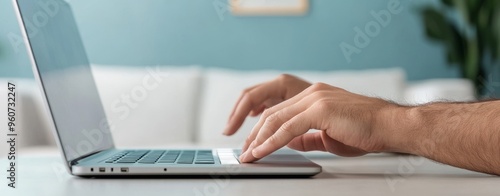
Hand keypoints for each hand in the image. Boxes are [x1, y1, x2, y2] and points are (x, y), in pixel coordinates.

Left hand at [225, 74, 397, 162]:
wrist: (390, 126)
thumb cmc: (366, 131)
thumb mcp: (328, 136)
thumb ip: (306, 137)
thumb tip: (287, 142)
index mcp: (314, 96)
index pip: (280, 112)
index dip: (263, 130)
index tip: (253, 145)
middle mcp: (312, 93)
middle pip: (273, 114)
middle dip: (255, 135)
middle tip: (245, 152)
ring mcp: (315, 98)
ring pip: (276, 119)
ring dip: (259, 139)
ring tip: (249, 155)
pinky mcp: (320, 108)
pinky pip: (288, 128)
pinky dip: (271, 142)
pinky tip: (261, 152)